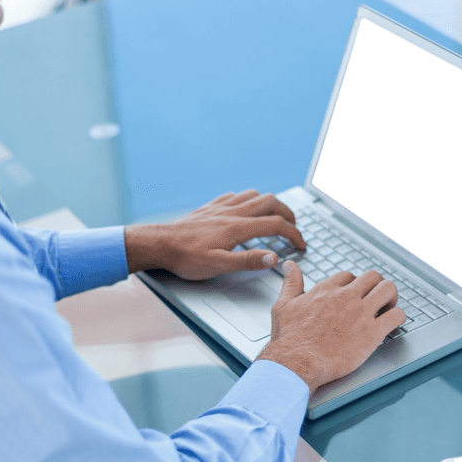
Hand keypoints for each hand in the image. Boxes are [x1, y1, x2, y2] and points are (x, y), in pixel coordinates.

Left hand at [124, 190, 306, 279]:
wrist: (160, 243)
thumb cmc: (186, 257)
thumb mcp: (219, 265)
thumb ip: (248, 261)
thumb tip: (274, 258)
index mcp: (237, 227)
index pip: (276, 225)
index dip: (294, 234)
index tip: (301, 245)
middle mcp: (232, 212)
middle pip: (270, 203)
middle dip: (288, 214)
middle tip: (294, 228)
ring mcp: (221, 207)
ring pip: (254, 195)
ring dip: (270, 204)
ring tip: (276, 217)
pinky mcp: (211, 207)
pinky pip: (236, 195)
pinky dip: (249, 200)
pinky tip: (246, 208)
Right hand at [256, 262, 406, 393]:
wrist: (297, 362)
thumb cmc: (289, 339)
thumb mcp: (283, 305)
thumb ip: (291, 284)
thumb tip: (290, 266)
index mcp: (326, 290)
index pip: (348, 276)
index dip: (354, 285)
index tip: (354, 295)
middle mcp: (346, 297)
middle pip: (372, 277)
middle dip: (376, 286)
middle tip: (376, 299)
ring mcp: (361, 313)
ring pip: (388, 289)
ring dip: (391, 296)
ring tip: (388, 307)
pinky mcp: (372, 333)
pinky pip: (397, 316)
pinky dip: (399, 317)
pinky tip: (394, 323)